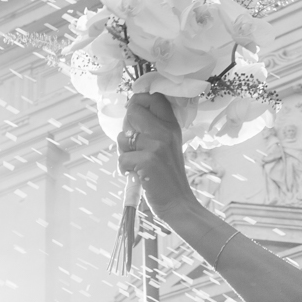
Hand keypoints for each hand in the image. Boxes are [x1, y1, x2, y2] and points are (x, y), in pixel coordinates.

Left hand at [117, 94, 196, 225]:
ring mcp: (157, 146)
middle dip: (126, 128)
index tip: (135, 118)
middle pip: (133, 111)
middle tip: (133, 146)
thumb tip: (128, 116)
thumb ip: (152, 129)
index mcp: (171, 125)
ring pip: (123, 137)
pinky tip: (137, 175)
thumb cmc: (167, 176)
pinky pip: (122, 158)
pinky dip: (125, 169)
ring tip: (137, 164)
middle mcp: (165, 131)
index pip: (153, 97)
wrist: (178, 203)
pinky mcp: (147, 161)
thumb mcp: (168, 146)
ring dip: (124, 153)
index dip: (138, 102)